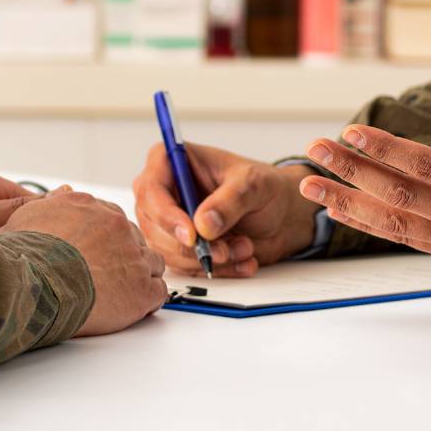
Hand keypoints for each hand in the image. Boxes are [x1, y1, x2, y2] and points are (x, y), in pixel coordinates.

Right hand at [0, 189, 166, 335]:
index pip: (111, 219)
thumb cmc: (23, 257)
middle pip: (133, 239)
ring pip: (151, 262)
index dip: (106, 240)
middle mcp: (117, 226)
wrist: (33, 287)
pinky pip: (158, 291)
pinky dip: (148, 300)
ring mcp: (133, 256)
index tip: (98, 254)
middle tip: (108, 276)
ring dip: (139, 276)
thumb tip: (54, 199)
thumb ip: (47, 206)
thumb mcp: (26, 217)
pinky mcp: (142, 288)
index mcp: (91, 207)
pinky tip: (133, 307)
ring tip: (122, 293)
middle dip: (124, 257)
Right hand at [132, 143, 317, 276]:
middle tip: (226, 249)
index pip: (151, 189)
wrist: (279, 215)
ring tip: (244, 248)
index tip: (193, 235)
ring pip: (170, 252)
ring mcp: (168, 222)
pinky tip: (241, 260)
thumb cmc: (262, 188)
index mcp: (171, 162)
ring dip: (210, 259)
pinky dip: (216, 269)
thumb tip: (203, 224)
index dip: (167, 216)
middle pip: (155, 226)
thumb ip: (230, 200)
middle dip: (193, 246)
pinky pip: (185, 267)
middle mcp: (163, 192)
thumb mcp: (253, 185)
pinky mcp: (179, 246)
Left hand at [298, 80, 430, 289]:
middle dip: (351, 171)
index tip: (350, 131)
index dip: (385, 150)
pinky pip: (407, 239)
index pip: (427, 167)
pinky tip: (344, 210)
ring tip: (309, 186)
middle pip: (399, 195)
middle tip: (313, 149)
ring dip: (348, 203)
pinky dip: (372, 224)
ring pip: (394, 223)